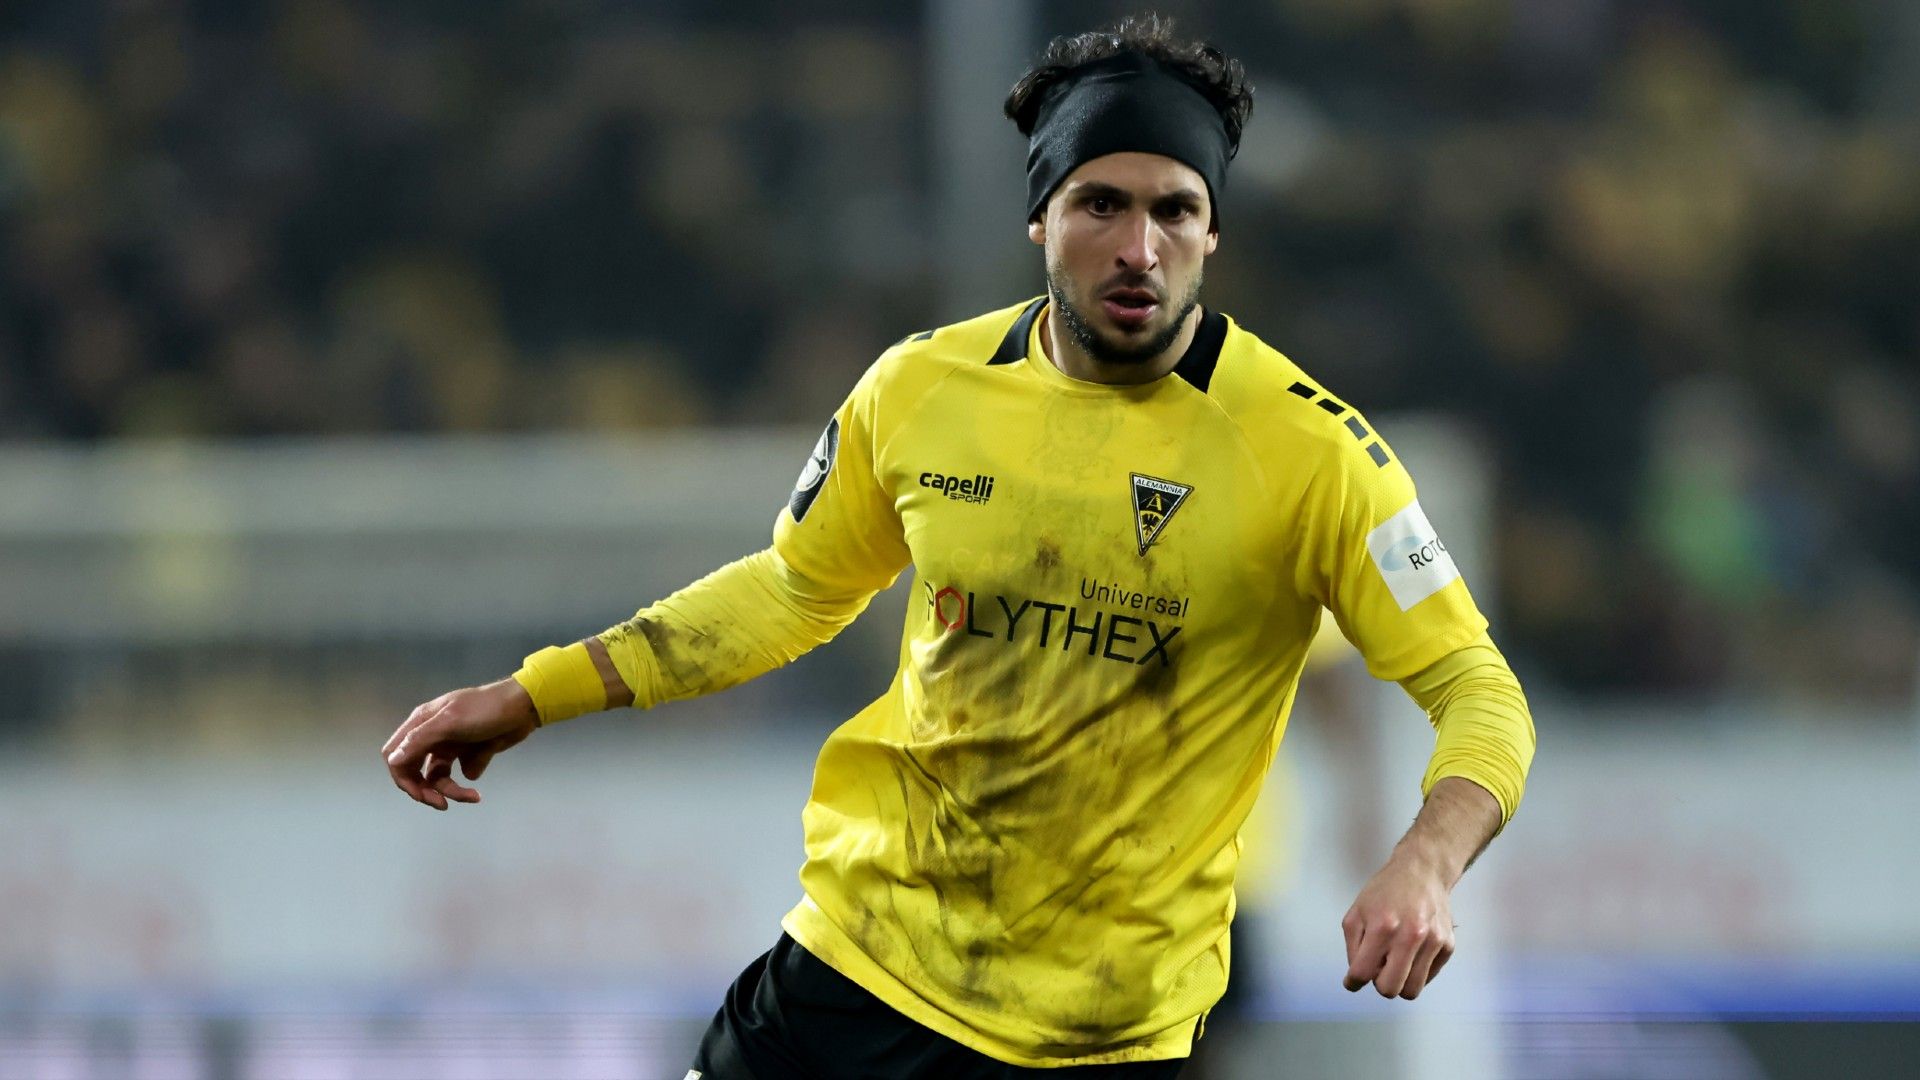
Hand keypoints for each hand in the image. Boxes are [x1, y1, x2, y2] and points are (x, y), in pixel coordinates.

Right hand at [383, 678, 538, 810]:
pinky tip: (484, 764)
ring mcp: (450, 745)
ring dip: (451, 790)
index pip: (395, 756)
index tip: (420, 793)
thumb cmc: (485, 710)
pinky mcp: (469, 753)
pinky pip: (461, 773)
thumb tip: (393, 761)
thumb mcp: (450, 722)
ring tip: (473, 797)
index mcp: (421, 724)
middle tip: (443, 804)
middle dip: (426, 790)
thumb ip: (420, 740)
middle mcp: (431, 736)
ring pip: (438, 777)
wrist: (523, 707)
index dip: (403, 778)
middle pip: (414, 772)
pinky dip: (470, 777)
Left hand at [1340, 850, 1455, 999]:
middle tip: (1379, 968)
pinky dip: (1416, 972)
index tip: (1353, 981)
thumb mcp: (1357, 912)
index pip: (1363, 973)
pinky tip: (1412, 953)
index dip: (1354, 982)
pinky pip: (1428, 978)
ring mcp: (1432, 942)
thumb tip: (1359, 976)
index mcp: (1381, 927)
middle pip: (1390, 989)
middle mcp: (1410, 936)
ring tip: (1396, 963)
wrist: (1423, 872)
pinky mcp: (1448, 946)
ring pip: (1412, 990)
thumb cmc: (1385, 891)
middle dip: (1379, 984)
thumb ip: (1353, 946)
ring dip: (1400, 982)